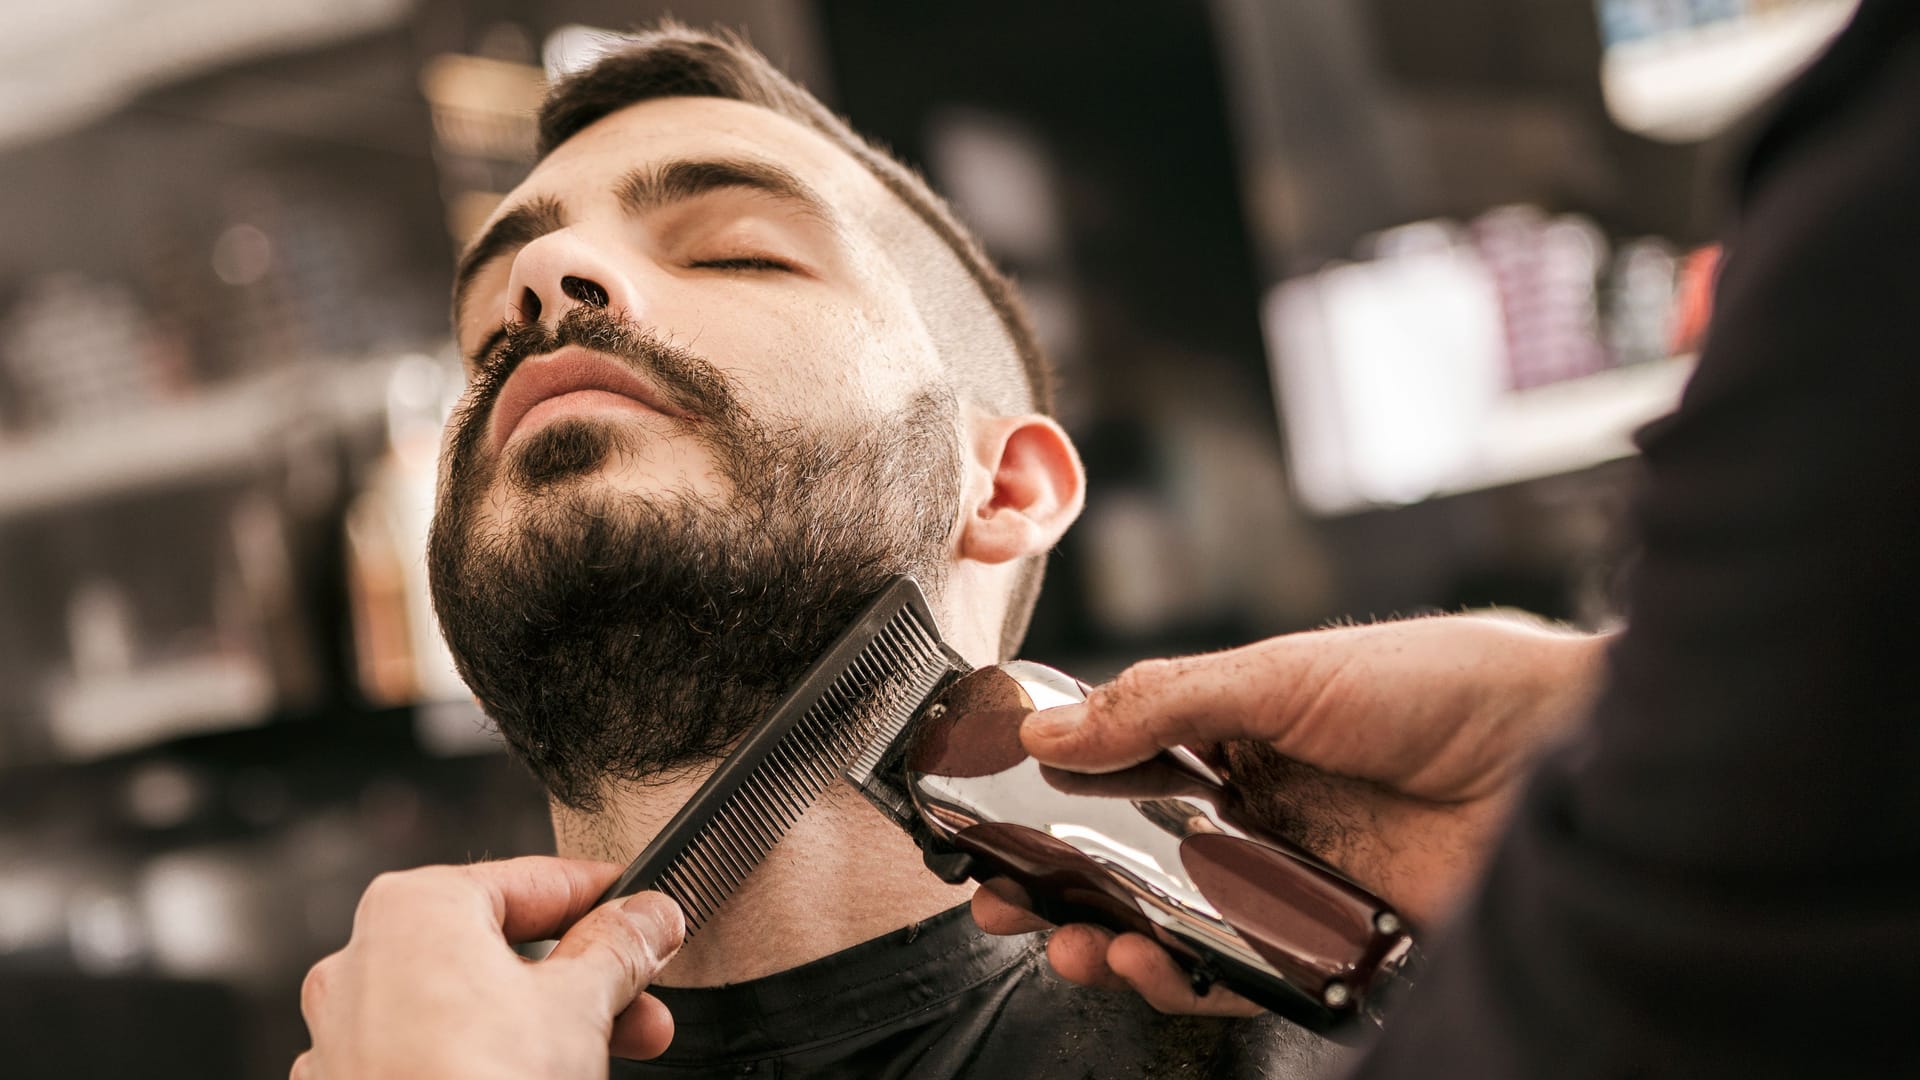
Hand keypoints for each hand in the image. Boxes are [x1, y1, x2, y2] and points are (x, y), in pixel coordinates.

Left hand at [294, 857, 683, 1079]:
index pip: (531, 880)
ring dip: (543, 1024)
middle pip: (500, 951)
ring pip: (465, 1009)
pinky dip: (484, 1062)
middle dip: (584, 979)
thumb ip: (621, 947)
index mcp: (414, 910)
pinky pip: (431, 1058)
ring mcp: (347, 1037)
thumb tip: (647, 918)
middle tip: (644, 1000)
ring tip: (612, 1053)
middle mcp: (364, 963)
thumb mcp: (583, 1004)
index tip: (643, 914)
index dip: (602, 898)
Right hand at [971, 613, 1606, 1013]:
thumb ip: (1165, 701)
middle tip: (1004, 903)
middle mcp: (1257, 812)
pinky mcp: (1335, 942)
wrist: (1568, 749)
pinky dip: (1185, 979)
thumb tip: (1048, 726)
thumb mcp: (1286, 672)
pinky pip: (1243, 974)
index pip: (1118, 773)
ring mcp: (1293, 880)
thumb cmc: (1445, 684)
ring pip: (1176, 926)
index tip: (990, 823)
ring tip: (1068, 942)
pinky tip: (1145, 963)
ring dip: (1109, 940)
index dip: (1050, 801)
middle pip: (1133, 862)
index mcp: (1238, 735)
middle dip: (1060, 887)